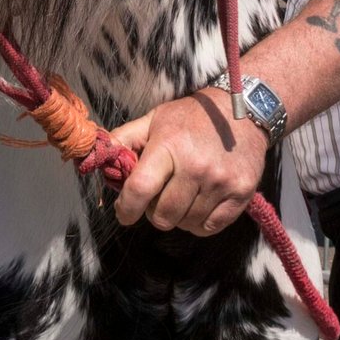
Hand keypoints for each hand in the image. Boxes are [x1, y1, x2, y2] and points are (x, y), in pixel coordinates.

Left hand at [109, 89, 267, 234]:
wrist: (242, 111)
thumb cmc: (190, 118)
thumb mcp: (154, 120)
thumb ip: (124, 139)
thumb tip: (98, 157)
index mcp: (169, 146)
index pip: (140, 189)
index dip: (126, 208)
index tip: (124, 213)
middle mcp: (196, 166)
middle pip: (162, 215)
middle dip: (153, 212)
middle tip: (158, 197)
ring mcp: (221, 182)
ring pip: (185, 224)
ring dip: (177, 217)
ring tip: (180, 196)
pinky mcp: (241, 194)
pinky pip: (209, 228)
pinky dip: (199, 223)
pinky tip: (198, 204)